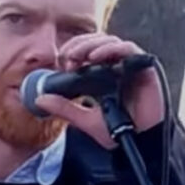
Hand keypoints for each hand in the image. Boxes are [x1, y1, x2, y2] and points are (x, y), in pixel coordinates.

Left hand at [29, 33, 163, 148]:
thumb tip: (39, 100)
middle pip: (96, 42)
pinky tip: (96, 57)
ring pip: (110, 41)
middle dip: (79, 45)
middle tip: (67, 57)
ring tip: (78, 57)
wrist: (141, 142)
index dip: (72, 50)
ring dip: (91, 45)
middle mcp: (116, 66)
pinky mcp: (144, 66)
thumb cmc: (119, 130)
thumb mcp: (85, 119)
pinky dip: (112, 48)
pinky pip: (129, 49)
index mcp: (101, 75)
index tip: (61, 62)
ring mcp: (130, 65)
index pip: (86, 50)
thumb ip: (64, 108)